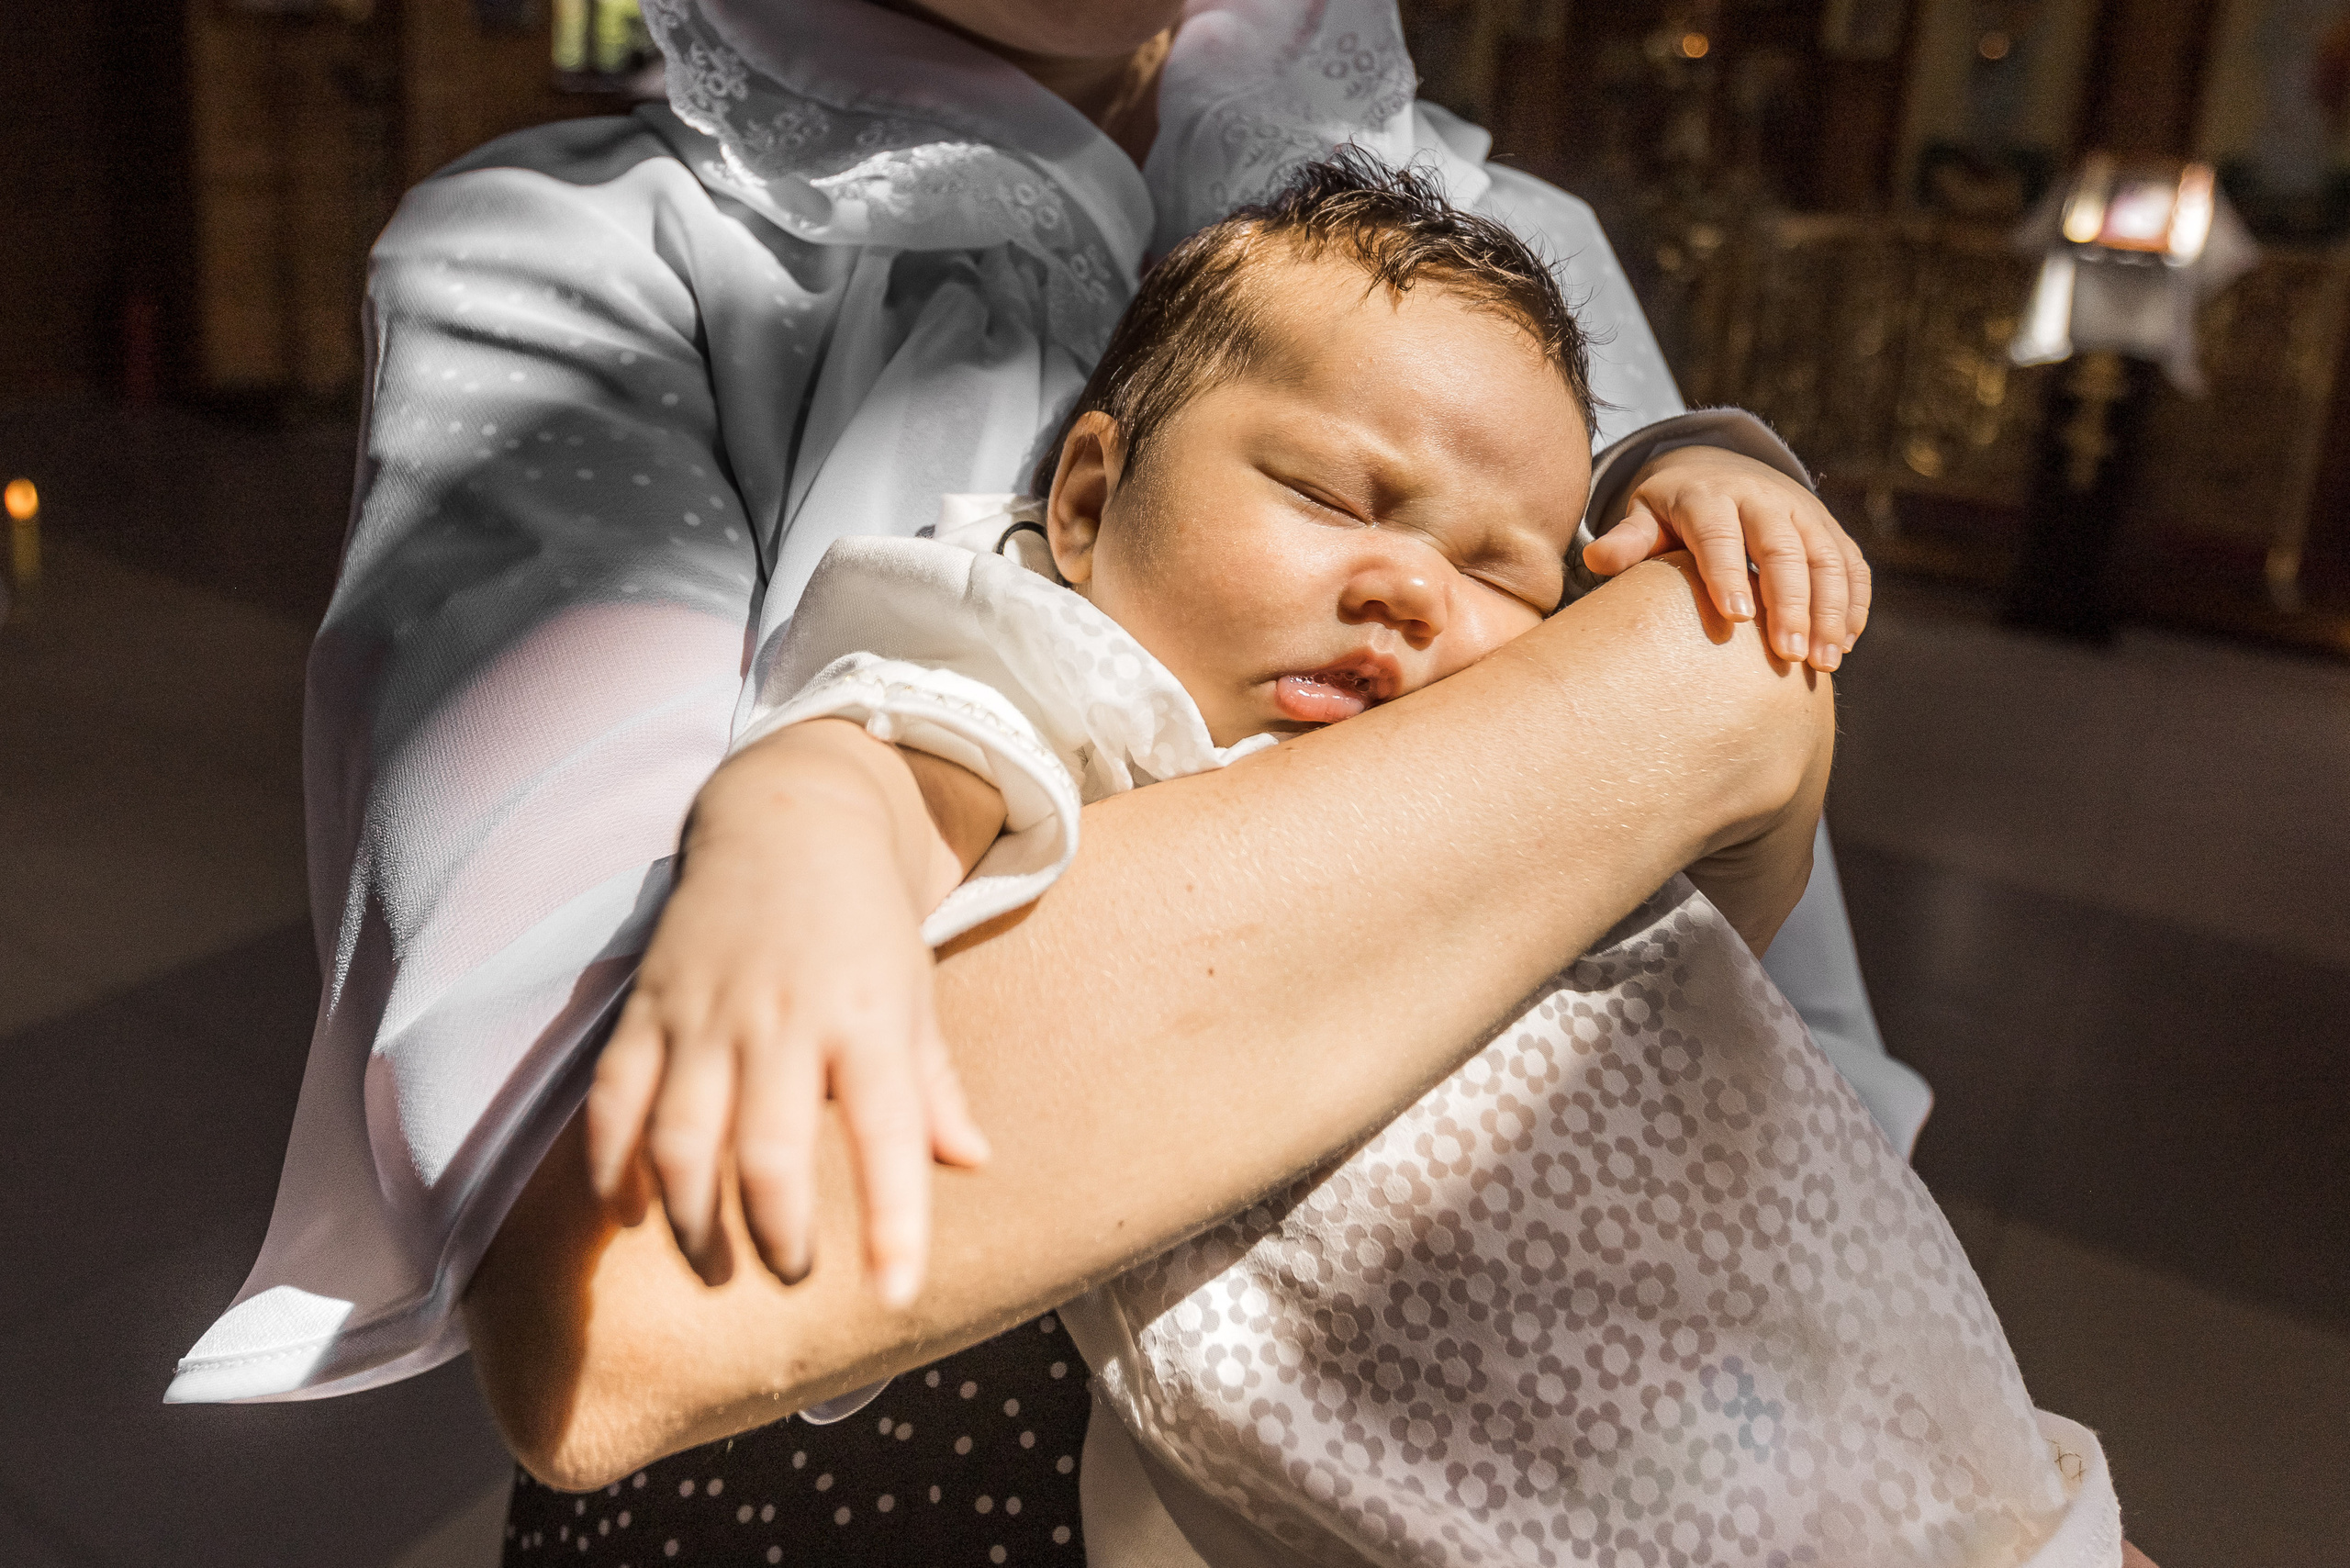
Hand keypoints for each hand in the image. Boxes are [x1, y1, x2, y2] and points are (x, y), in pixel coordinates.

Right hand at [584, 728, 990, 1305]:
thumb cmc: (864, 924)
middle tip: (794, 1274)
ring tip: (714, 1266)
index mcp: (869, 1021)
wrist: (789, 819)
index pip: (889, 1136)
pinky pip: (614, 1098)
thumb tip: (973, 1163)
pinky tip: (632, 1211)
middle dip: (779, 1236)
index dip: (894, 1224)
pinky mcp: (647, 1004)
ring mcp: (707, 1012)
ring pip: (682, 1140)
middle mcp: (785, 1020)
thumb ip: (933, 1086)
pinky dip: (614, 1164)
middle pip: (770, 1154)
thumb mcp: (913, 995)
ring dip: (692, 1221)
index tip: (896, 1296)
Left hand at [1581, 445, 1869, 670]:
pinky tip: (1846, 642)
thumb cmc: (1673, 511)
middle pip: (1783, 549)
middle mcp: (1763, 500)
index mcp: (1709, 498)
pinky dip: (1854, 602)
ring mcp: (1803, 513)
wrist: (1723, 470)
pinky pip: (1851, 563)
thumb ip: (1627, 539)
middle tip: (1790, 655)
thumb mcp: (1645, 515)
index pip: (1720, 536)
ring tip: (1826, 662)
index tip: (1736, 618)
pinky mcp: (1829, 529)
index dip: (1729, 573)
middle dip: (1791, 602)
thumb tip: (1594, 560)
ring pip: (1826, 558)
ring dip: (1831, 610)